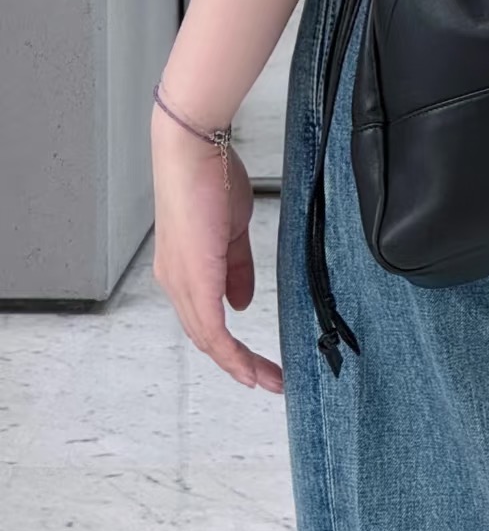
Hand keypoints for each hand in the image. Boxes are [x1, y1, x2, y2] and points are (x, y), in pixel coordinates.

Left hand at [150, 111, 282, 391]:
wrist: (193, 151)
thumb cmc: (209, 177)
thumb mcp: (230, 231)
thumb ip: (236, 269)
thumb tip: (241, 303)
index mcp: (184, 269)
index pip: (204, 318)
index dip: (228, 345)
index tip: (255, 362)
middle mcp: (177, 282)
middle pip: (205, 337)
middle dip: (238, 363)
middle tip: (269, 379)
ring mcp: (183, 282)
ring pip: (208, 339)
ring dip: (238, 363)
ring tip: (268, 378)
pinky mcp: (194, 278)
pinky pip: (212, 328)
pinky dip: (230, 352)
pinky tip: (247, 366)